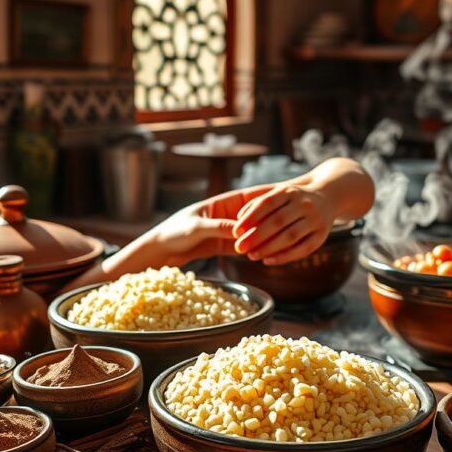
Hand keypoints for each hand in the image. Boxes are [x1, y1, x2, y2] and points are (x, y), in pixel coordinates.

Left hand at [134, 184, 273, 266]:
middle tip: (291, 222)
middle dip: (271, 218)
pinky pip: (246, 247)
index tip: (286, 198)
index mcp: (222, 202)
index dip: (268, 197)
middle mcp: (229, 215)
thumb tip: (240, 229)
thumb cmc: (174, 232)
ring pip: (253, 233)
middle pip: (256, 216)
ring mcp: (229, 231)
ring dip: (264, 237)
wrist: (161, 251)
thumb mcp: (196, 227)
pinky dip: (256, 250)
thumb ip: (218, 227)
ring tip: (281, 241)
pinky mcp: (226, 246)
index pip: (250, 197)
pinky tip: (267, 254)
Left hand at [232, 184, 335, 264]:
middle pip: (278, 221)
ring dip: (269, 248)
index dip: (250, 218)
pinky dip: (284, 257)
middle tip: (240, 247)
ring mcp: (315, 220)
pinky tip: (268, 261)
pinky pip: (302, 249)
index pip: (267, 203)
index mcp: (289, 191)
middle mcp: (304, 204)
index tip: (235, 231)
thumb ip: (257, 204)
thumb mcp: (277, 194)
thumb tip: (238, 221)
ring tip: (251, 256)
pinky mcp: (321, 236)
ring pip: (290, 236)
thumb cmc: (292, 199)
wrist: (327, 198)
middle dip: (256, 236)